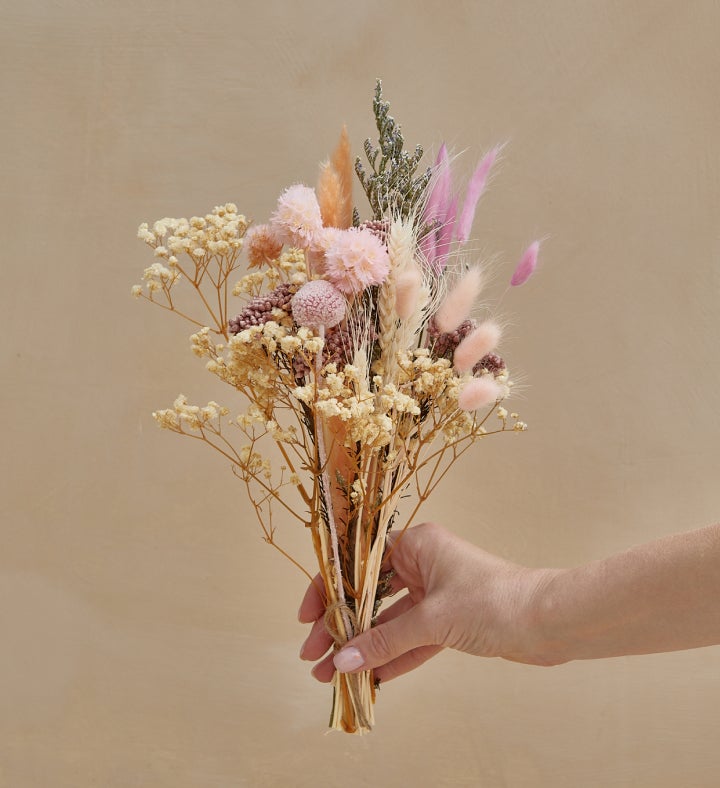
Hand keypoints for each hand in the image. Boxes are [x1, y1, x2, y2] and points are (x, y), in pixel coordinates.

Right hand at [298, 521, 555, 682]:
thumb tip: (342, 660)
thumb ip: (385, 641)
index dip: (328, 589)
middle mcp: (422, 564)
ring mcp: (434, 593)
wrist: (548, 622)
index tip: (307, 616)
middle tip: (312, 655)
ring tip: (330, 675)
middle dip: (340, 626)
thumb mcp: (433, 619)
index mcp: (416, 544)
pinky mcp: (448, 621)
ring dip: (362, 648)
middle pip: (368, 595)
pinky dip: (391, 658)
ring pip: (388, 621)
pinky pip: (410, 639)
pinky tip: (367, 678)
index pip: (358, 564)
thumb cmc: (493, 600)